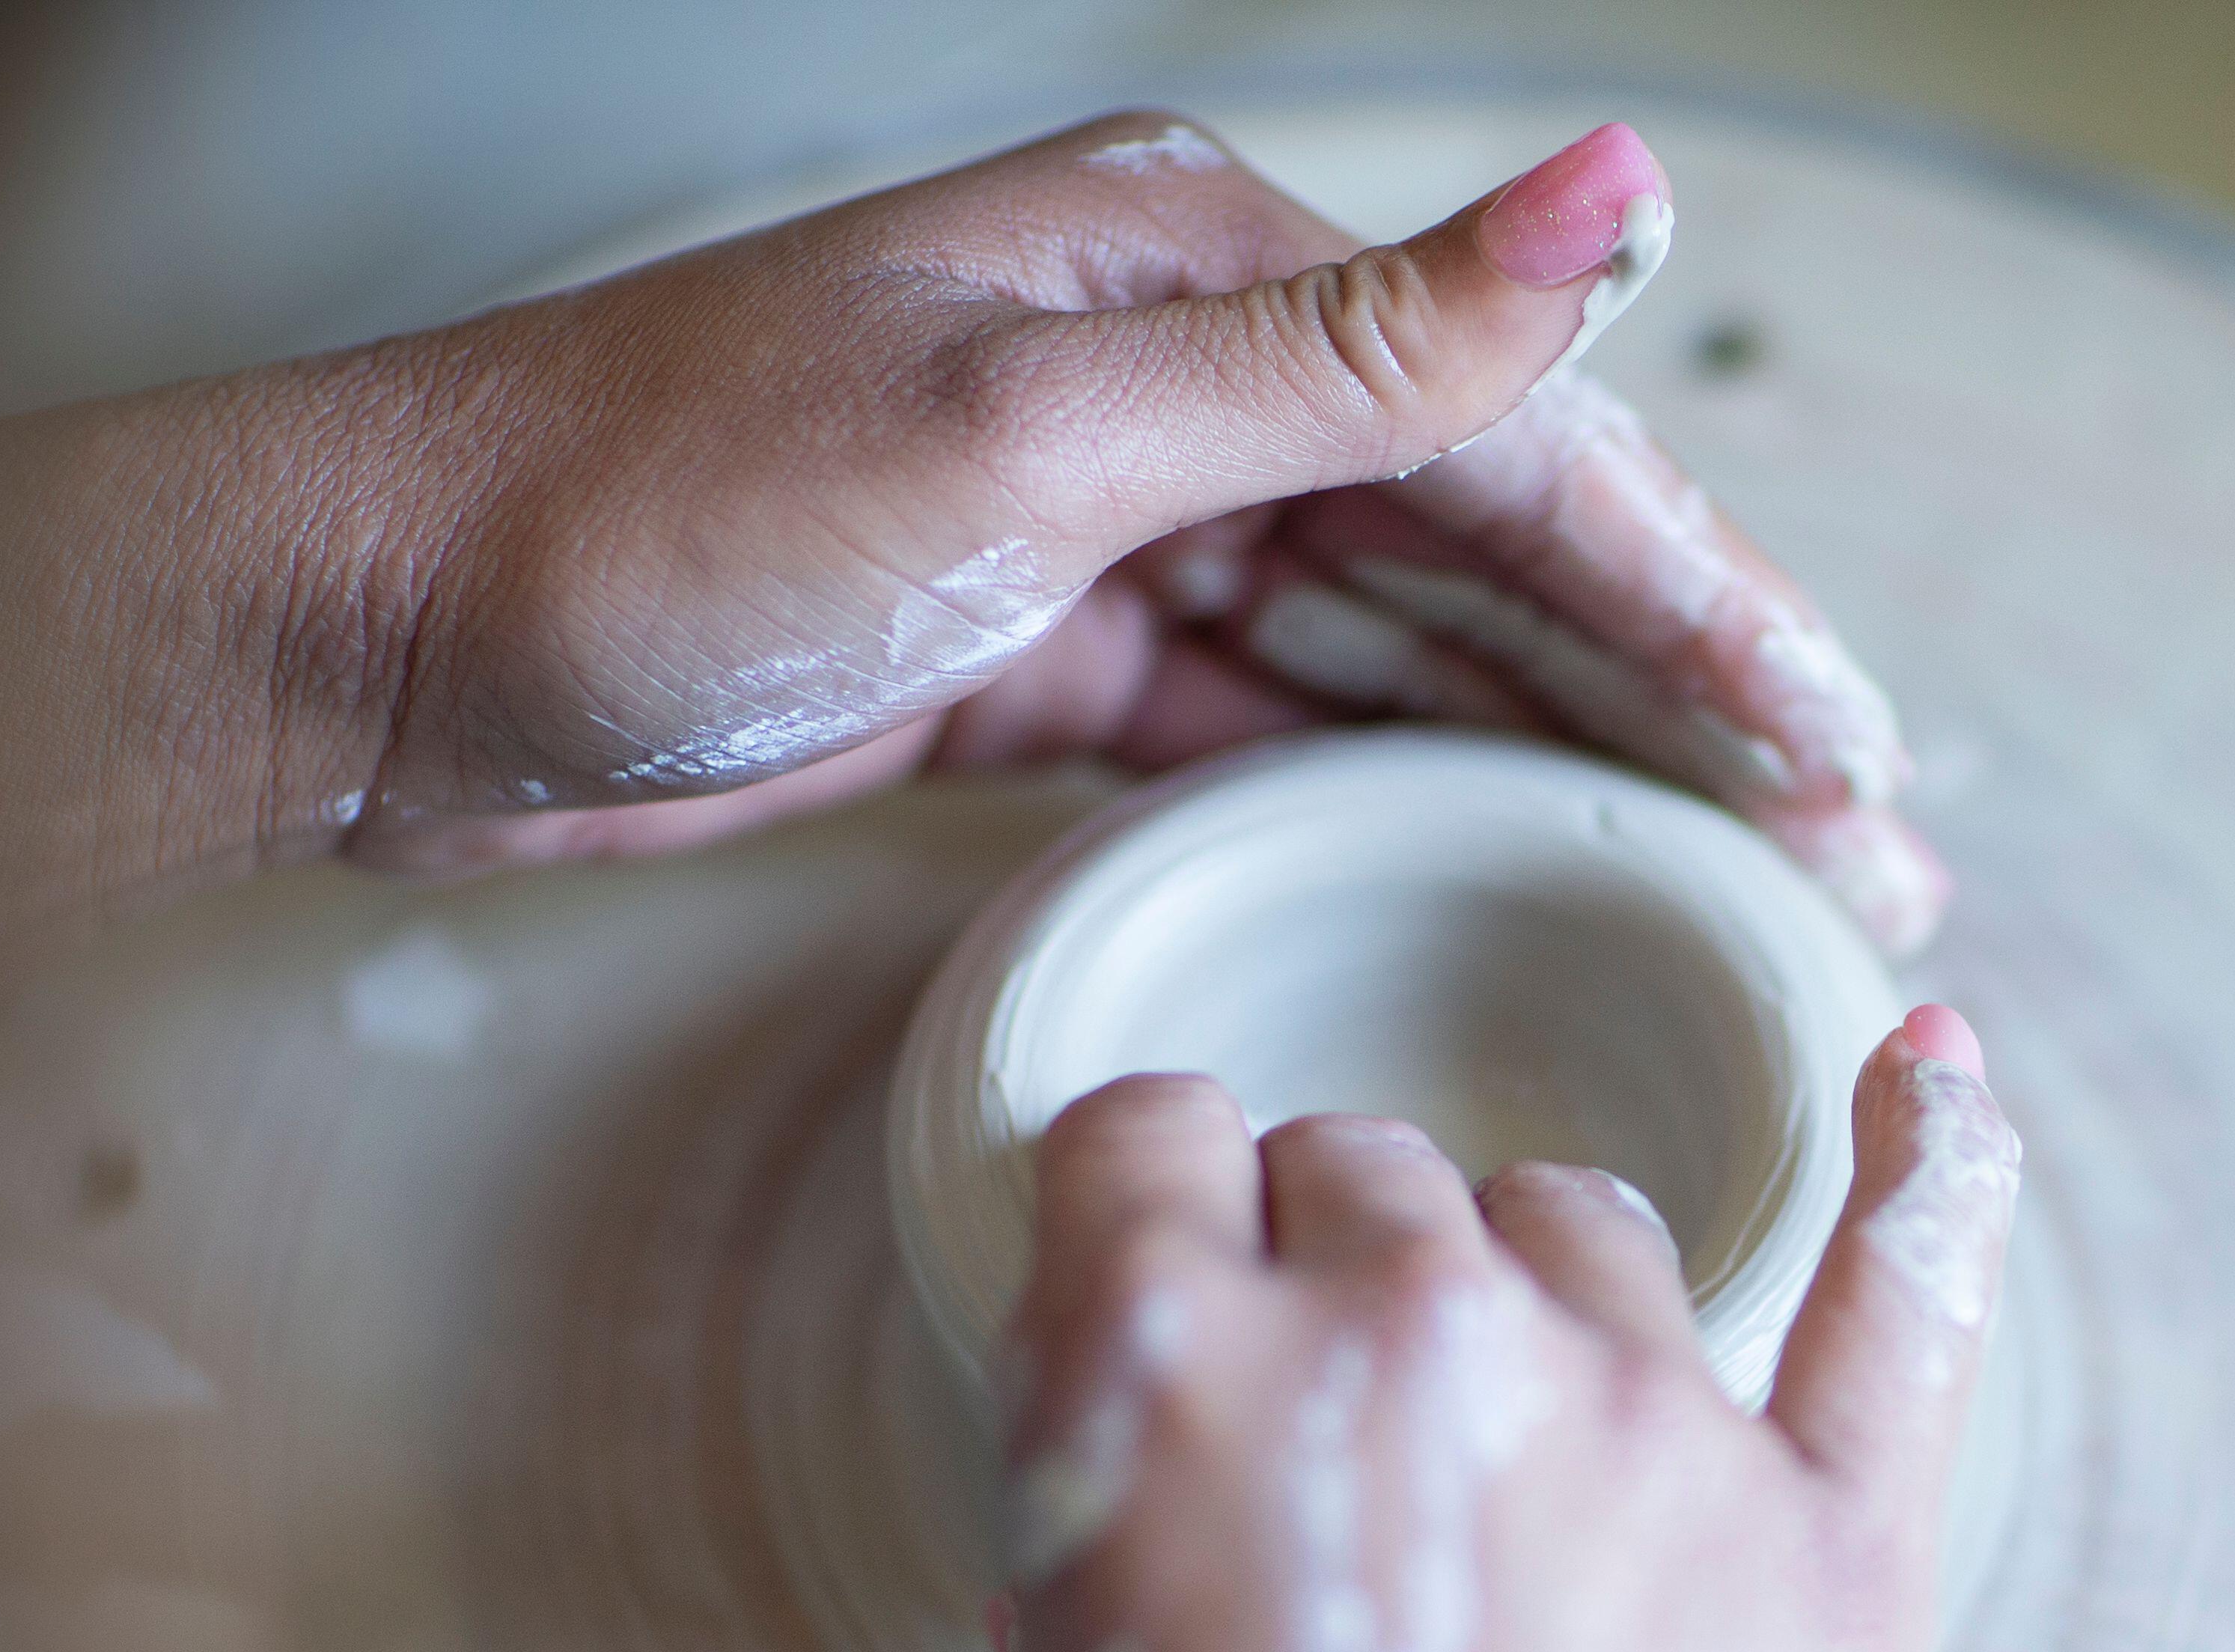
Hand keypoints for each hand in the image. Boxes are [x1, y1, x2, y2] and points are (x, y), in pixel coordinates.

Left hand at [0, 113, 1943, 972]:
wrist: (383, 641)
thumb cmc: (661, 514)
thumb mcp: (1029, 434)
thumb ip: (1355, 350)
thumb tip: (1630, 185)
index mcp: (1199, 274)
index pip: (1525, 443)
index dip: (1710, 604)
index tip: (1849, 750)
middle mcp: (1182, 379)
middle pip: (1500, 548)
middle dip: (1686, 701)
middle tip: (1851, 858)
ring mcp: (1122, 521)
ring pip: (1409, 647)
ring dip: (1573, 759)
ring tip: (1734, 884)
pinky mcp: (1055, 655)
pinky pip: (1283, 721)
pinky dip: (1402, 786)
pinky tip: (1515, 861)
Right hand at [986, 1006, 2019, 1651]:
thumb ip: (1121, 1519)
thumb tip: (1183, 1440)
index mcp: (1171, 1373)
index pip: (1155, 1137)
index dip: (1162, 1211)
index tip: (1187, 1268)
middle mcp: (1422, 1346)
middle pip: (1374, 1176)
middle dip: (1340, 1278)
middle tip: (1351, 1460)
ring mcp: (1656, 1439)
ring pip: (1585, 1228)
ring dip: (1536, 1301)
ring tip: (1524, 1478)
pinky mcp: (1840, 1555)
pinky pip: (1910, 1290)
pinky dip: (1934, 1163)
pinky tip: (1933, 1080)